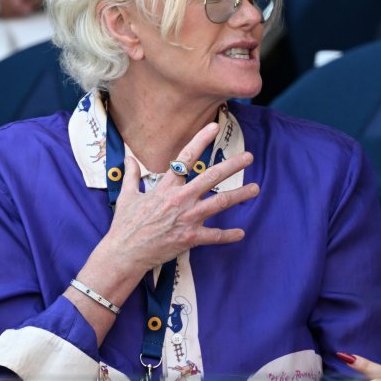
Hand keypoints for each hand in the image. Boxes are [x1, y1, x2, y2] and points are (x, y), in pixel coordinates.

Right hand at [101, 122, 260, 272]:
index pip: (185, 158)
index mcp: (166, 187)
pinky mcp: (190, 238)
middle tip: (249, 157)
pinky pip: (214, 236)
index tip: (214, 127)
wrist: (124, 252)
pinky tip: (241, 233)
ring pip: (220, 203)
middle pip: (211, 177)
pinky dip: (228, 235)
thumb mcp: (127, 196)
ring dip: (240, 195)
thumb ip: (132, 176)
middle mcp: (180, 199)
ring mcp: (187, 218)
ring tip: (256, 189)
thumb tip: (128, 158)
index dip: (200, 141)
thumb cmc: (125, 225)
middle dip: (232, 166)